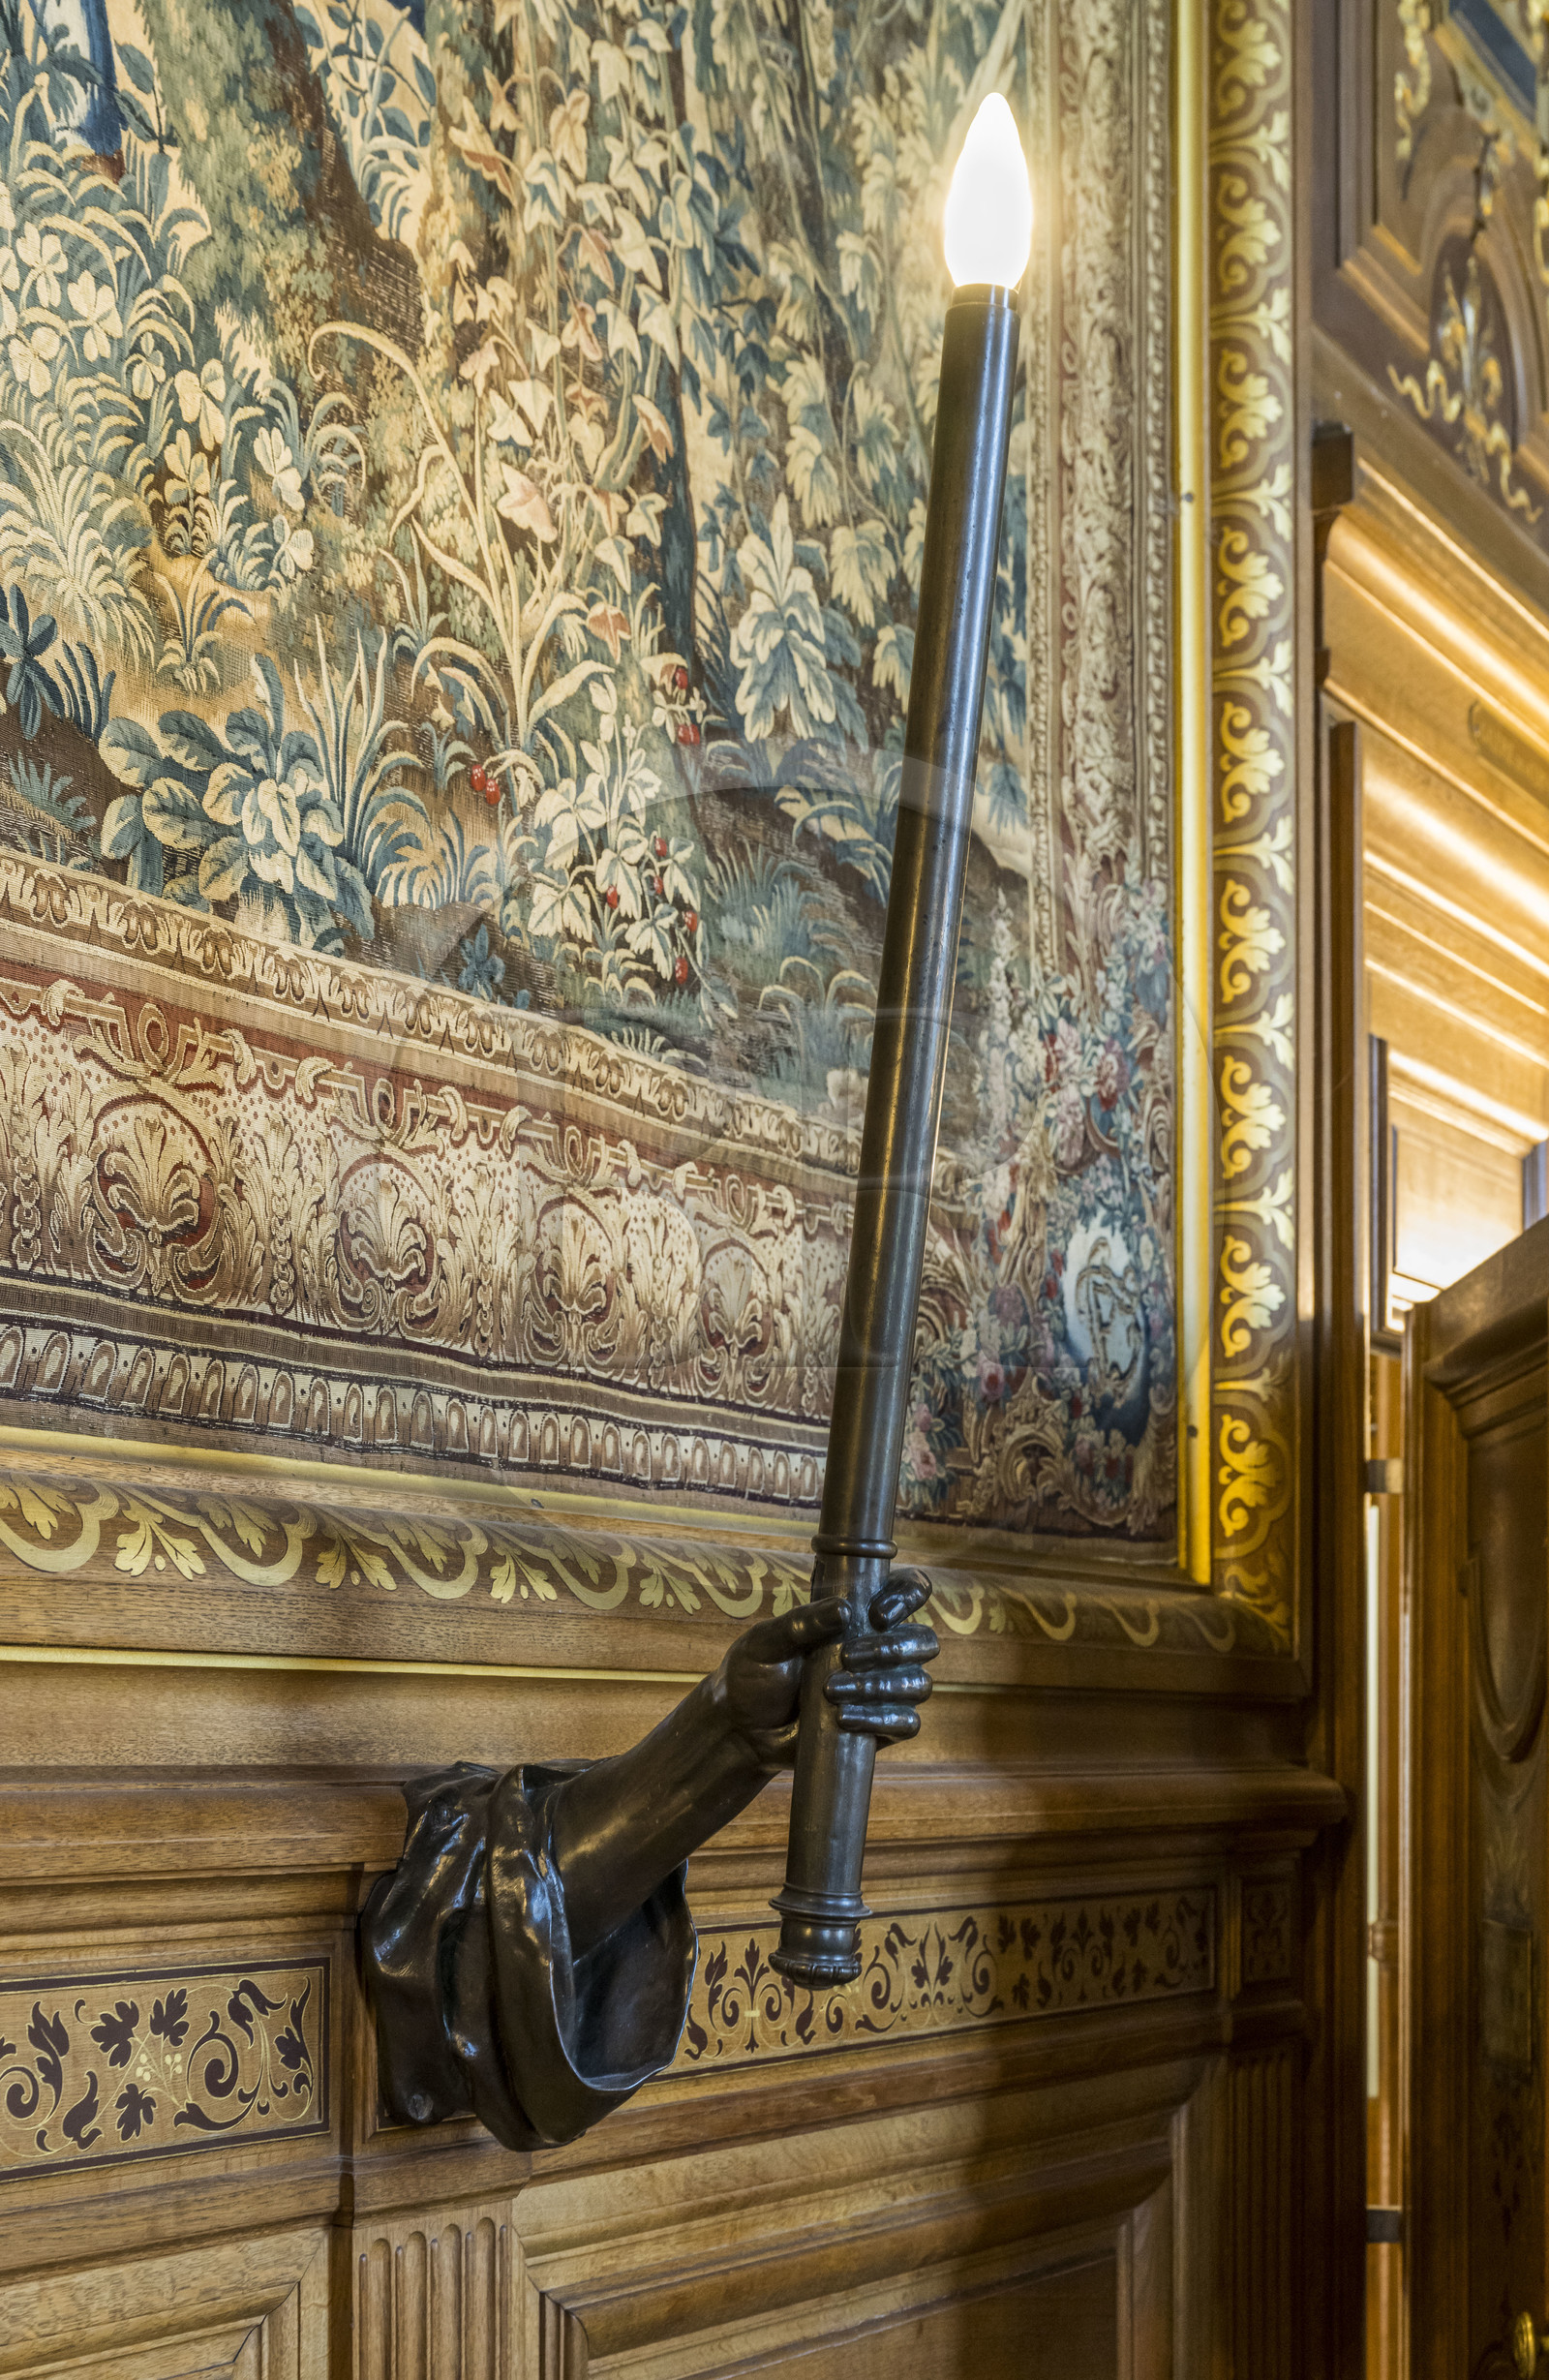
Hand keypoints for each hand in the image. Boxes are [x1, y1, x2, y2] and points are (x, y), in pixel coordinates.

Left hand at [713, 1567, 938, 1766]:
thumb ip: (801, 1623)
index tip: (878, 1616)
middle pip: (923, 1641)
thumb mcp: (766, 1642)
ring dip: (879, 1686)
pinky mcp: (882, 1727)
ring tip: (833, 1691)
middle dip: (891, 1649)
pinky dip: (880, 1720)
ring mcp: (886, 1689)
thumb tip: (843, 1611)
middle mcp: (882, 1648)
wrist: (743, 1729)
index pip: (909, 1591)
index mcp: (861, 1614)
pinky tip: (845, 1719)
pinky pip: (907, 1723)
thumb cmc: (755, 1673)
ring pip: (918, 1684)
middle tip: (848, 1657)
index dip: (907, 1597)